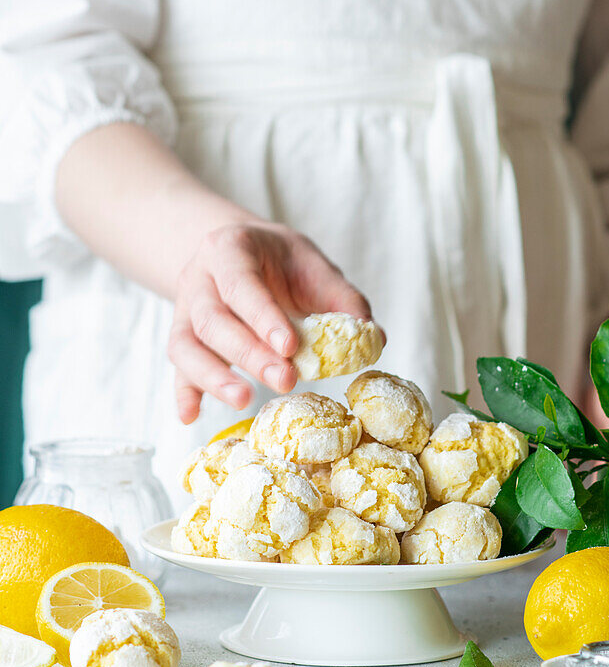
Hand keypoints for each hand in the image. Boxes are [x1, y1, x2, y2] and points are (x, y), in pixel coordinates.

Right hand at [168, 220, 373, 422]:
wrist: (239, 250)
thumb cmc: (280, 262)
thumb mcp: (312, 265)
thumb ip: (342, 299)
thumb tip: (373, 338)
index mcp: (230, 249)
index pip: (241, 283)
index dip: (263, 316)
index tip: (290, 347)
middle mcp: (199, 278)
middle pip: (213, 319)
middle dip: (249, 353)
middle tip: (286, 380)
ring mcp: (184, 309)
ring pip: (186, 344)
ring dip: (213, 376)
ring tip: (244, 400)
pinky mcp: (182, 338)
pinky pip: (176, 366)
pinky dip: (182, 392)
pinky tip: (189, 416)